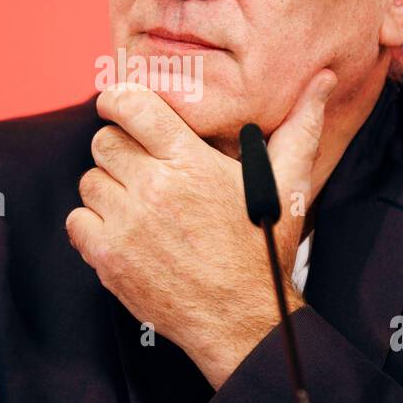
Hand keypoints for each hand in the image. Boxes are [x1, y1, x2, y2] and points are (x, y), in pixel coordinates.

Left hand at [65, 69, 337, 388]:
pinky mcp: (108, 258)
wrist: (242, 321)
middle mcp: (154, 188)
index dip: (118, 99)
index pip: (131, 106)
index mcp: (191, 162)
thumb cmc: (262, 250)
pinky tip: (123, 232)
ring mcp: (126, 225)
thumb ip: (301, 127)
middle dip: (120, 148)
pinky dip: (93, 224)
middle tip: (142, 166)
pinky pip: (77, 220)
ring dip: (109, 188)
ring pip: (90, 180)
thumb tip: (324, 81)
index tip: (119, 106)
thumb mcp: (288, 185)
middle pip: (104, 141)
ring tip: (138, 204)